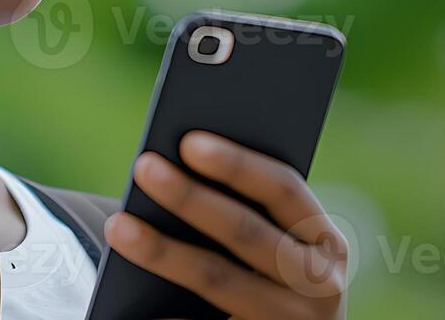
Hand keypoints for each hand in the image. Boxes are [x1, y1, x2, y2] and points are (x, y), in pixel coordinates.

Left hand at [103, 130, 348, 319]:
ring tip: (118, 225)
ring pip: (217, 279)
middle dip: (191, 196)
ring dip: (162, 251)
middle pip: (245, 231)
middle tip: (144, 166)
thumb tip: (180, 161)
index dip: (237, 163)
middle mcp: (319, 286)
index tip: (188, 141)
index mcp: (327, 242)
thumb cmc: (275, 275)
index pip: (283, 188)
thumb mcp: (284, 245)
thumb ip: (253, 210)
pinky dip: (160, 311)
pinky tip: (125, 295)